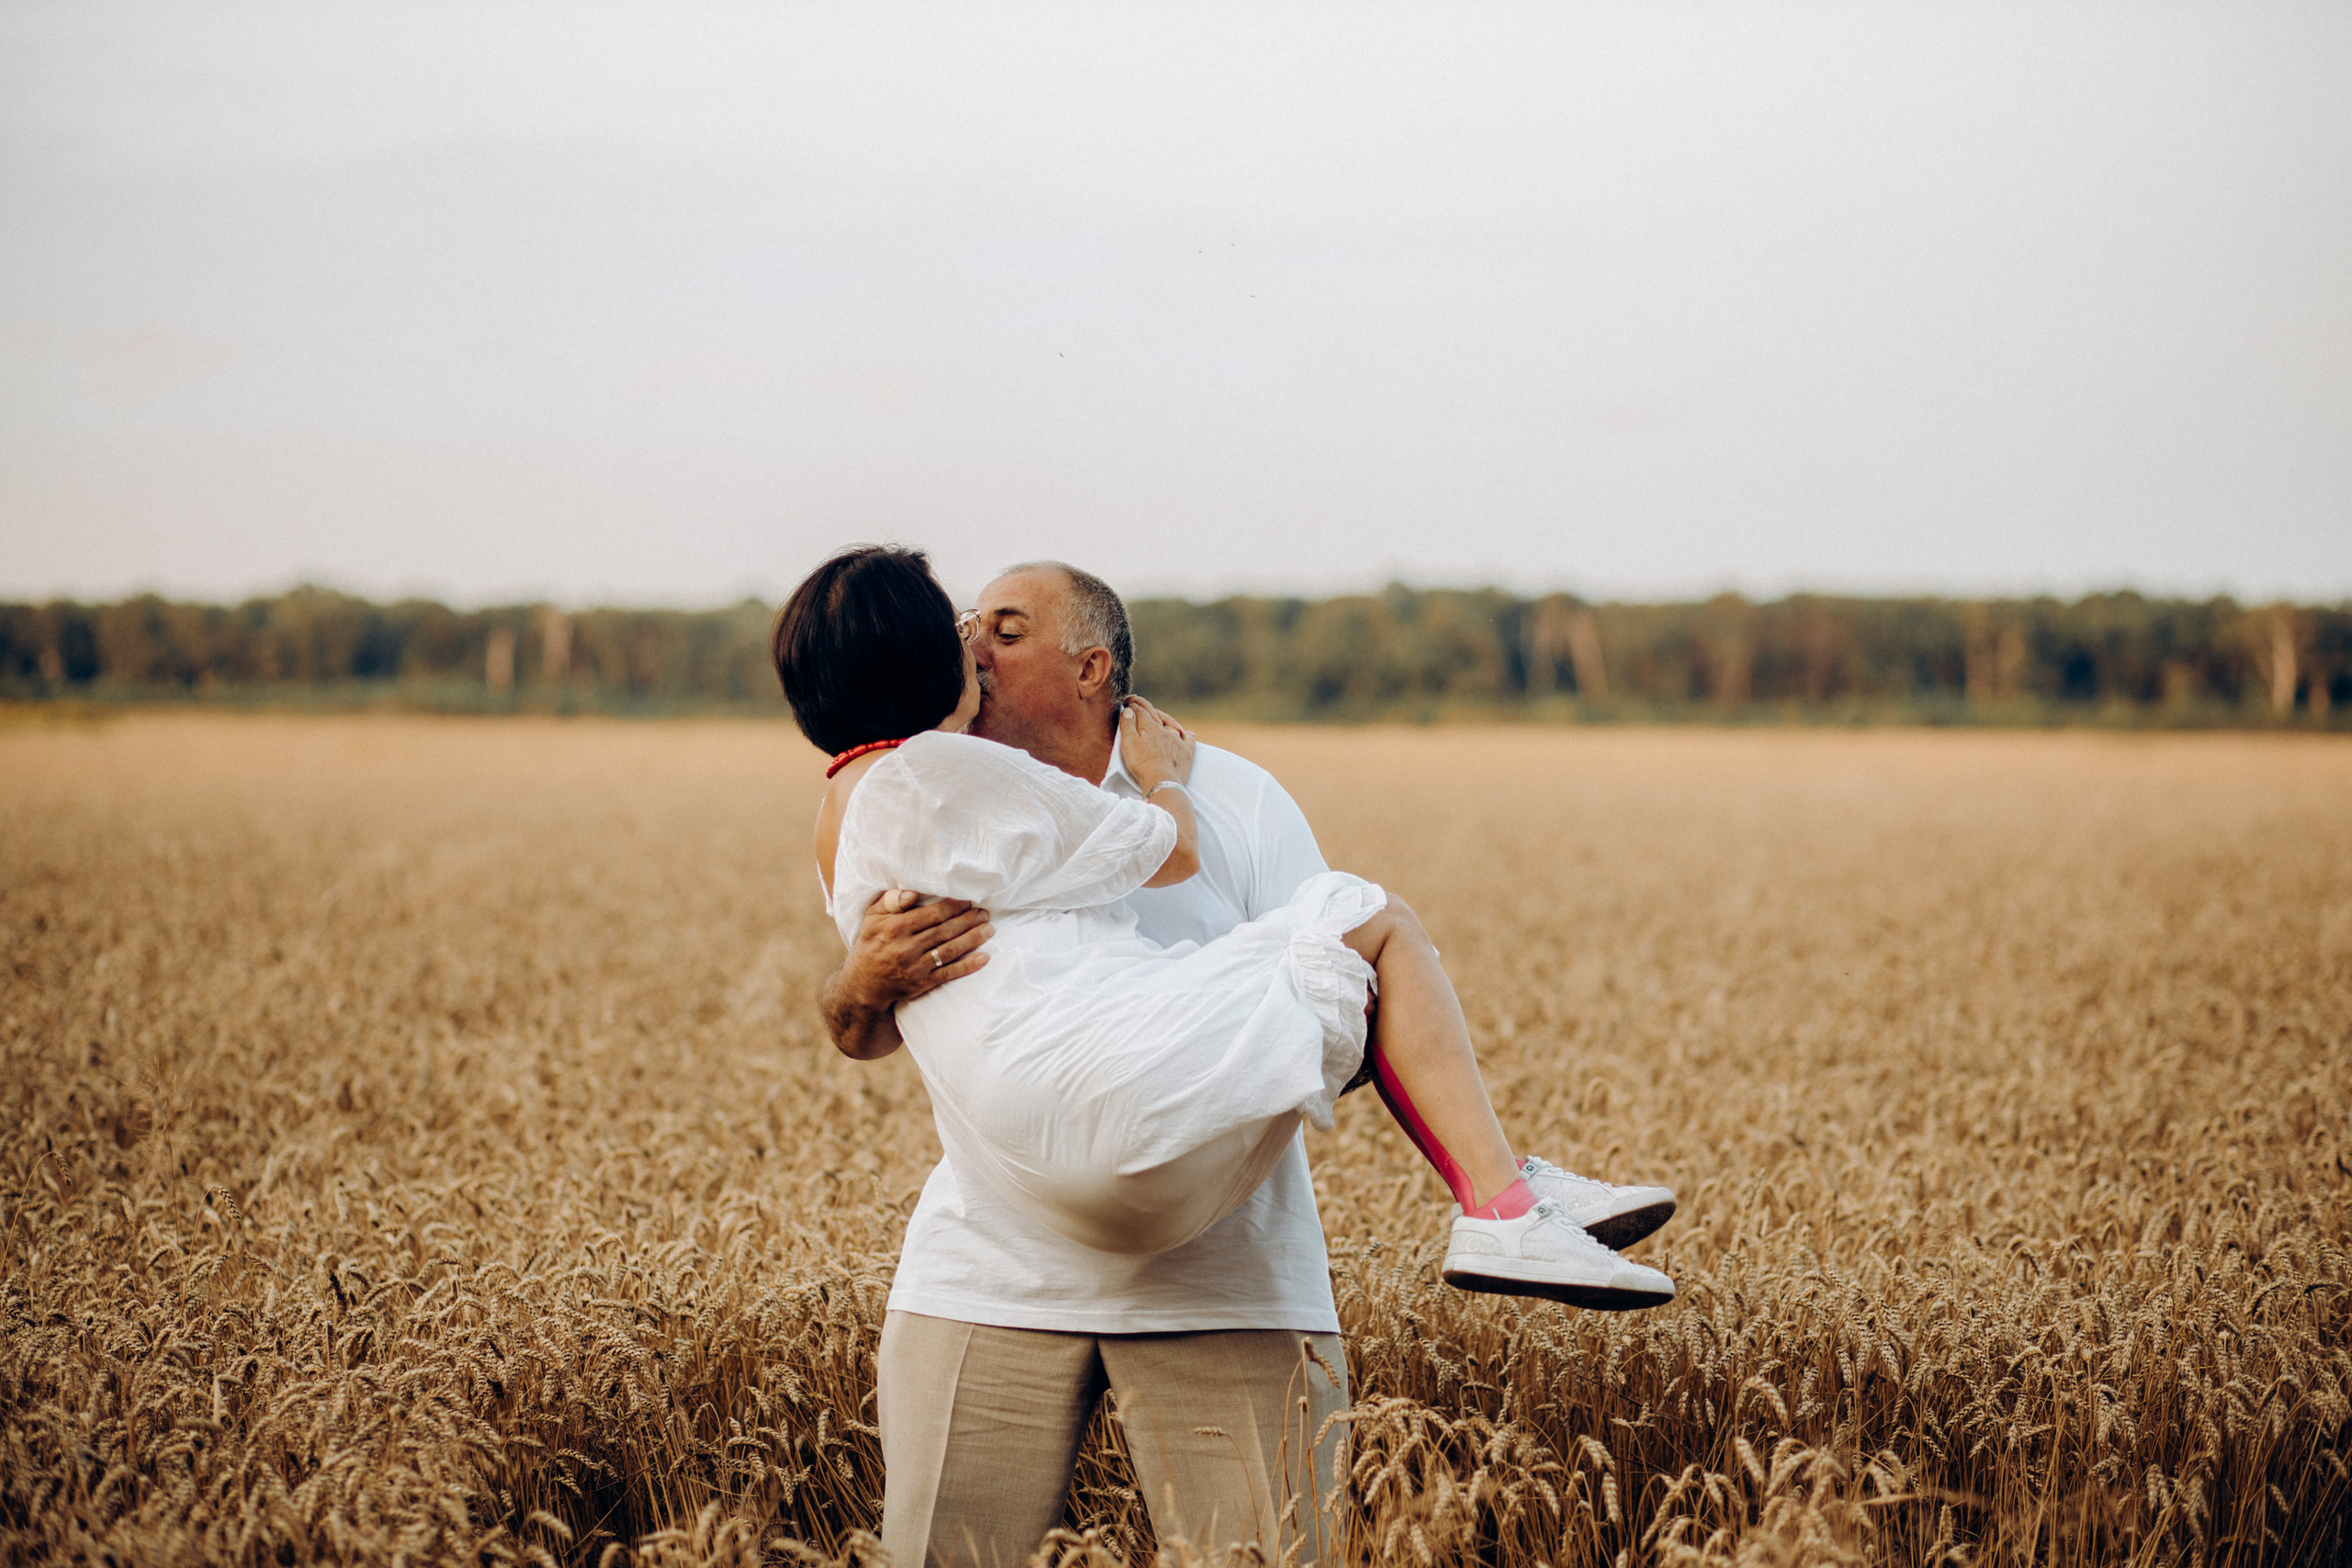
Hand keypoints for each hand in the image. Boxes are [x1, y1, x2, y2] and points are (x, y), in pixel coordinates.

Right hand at [842, 889, 992, 1008]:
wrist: (862, 984)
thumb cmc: (870, 944)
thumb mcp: (872, 918)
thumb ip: (891, 901)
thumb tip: (912, 893)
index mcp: (894, 928)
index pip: (930, 914)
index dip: (952, 907)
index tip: (968, 901)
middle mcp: (905, 948)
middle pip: (943, 931)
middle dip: (967, 921)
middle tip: (984, 913)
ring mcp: (914, 967)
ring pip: (949, 950)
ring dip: (972, 940)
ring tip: (989, 929)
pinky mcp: (921, 984)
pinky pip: (948, 974)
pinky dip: (967, 966)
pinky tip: (984, 958)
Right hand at [1119, 696, 1194, 793]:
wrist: (1161, 780)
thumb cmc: (1141, 763)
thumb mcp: (1128, 743)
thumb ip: (1128, 724)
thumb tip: (1129, 709)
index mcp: (1149, 726)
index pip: (1140, 711)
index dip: (1133, 706)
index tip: (1128, 703)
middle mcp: (1165, 730)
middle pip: (1156, 715)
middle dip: (1148, 709)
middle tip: (1140, 705)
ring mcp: (1177, 740)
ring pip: (1172, 726)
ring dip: (1166, 722)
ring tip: (1161, 722)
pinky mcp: (1186, 752)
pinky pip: (1188, 738)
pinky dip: (1186, 735)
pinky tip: (1185, 734)